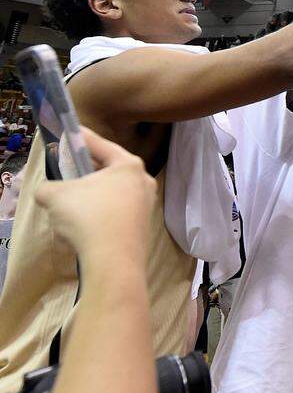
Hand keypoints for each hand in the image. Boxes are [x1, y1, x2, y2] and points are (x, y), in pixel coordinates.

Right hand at [34, 128, 155, 268]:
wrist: (114, 260)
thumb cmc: (88, 216)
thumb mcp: (56, 195)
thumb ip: (46, 187)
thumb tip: (46, 192)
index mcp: (128, 165)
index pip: (100, 145)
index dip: (82, 138)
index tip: (72, 132)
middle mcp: (143, 181)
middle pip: (109, 170)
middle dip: (86, 172)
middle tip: (68, 172)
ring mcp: (146, 205)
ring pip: (112, 193)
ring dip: (92, 196)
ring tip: (72, 204)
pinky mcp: (142, 226)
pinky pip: (115, 213)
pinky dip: (99, 214)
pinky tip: (84, 225)